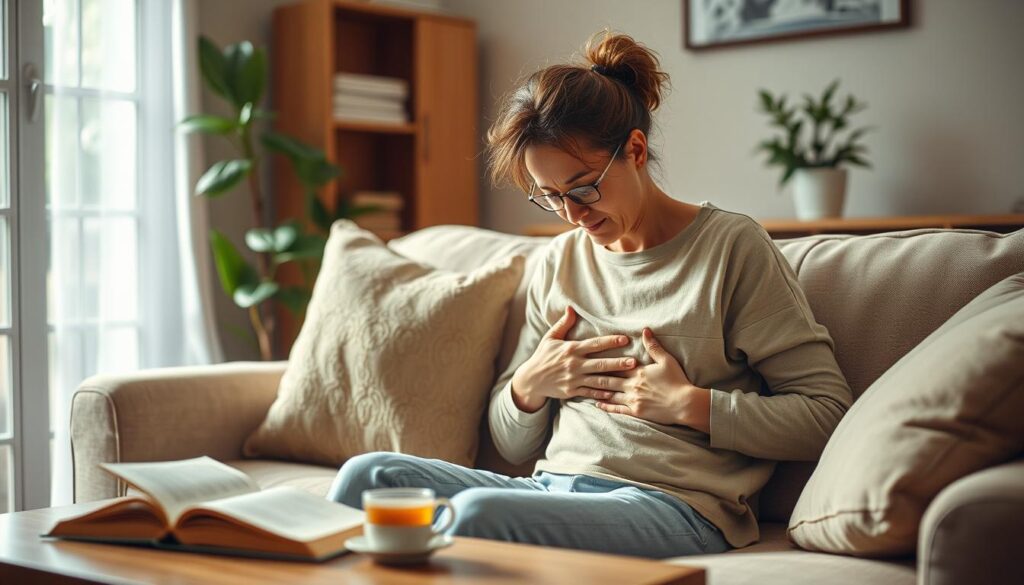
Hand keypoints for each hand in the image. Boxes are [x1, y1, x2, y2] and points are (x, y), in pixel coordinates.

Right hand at [511, 306, 637, 412]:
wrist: (531, 379)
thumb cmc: (543, 356)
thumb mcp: (550, 338)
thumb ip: (563, 324)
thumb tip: (571, 308)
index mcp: (571, 349)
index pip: (594, 344)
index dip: (611, 341)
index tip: (625, 339)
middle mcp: (574, 364)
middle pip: (600, 363)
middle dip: (618, 362)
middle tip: (634, 362)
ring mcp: (574, 379)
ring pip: (598, 380)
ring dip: (615, 379)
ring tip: (630, 377)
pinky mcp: (572, 391)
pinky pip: (590, 392)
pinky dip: (602, 393)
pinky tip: (615, 392)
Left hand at [594, 327, 709, 429]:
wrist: (684, 403)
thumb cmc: (677, 381)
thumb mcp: (666, 360)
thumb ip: (653, 346)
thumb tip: (644, 330)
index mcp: (638, 372)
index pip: (616, 365)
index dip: (602, 362)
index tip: (589, 358)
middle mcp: (632, 385)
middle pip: (609, 379)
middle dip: (594, 376)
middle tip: (579, 373)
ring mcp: (633, 400)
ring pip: (610, 394)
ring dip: (597, 391)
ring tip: (584, 387)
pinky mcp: (636, 412)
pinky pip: (617, 409)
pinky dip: (606, 406)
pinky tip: (597, 404)